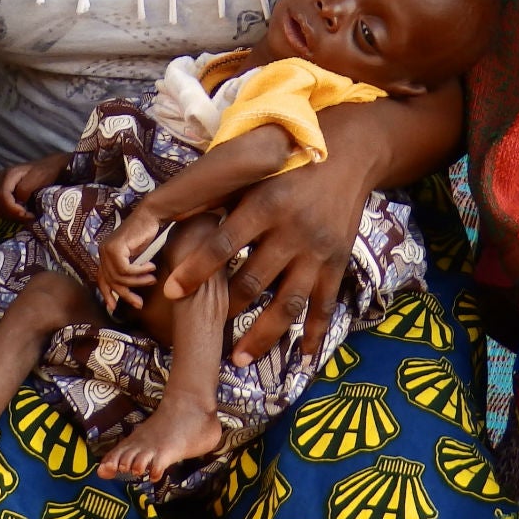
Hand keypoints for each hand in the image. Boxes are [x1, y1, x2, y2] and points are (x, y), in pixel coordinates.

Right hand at [0, 153, 71, 222]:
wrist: (50, 167)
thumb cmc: (46, 172)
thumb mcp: (37, 178)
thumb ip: (24, 190)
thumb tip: (17, 203)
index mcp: (8, 175)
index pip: (2, 196)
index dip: (13, 209)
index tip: (28, 215)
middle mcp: (0, 181)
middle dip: (13, 215)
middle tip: (29, 218)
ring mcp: (1, 188)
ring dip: (13, 216)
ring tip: (28, 217)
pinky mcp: (5, 194)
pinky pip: (3, 209)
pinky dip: (13, 215)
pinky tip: (24, 214)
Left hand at [97, 210, 163, 311]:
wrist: (150, 216)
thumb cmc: (144, 235)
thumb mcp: (134, 258)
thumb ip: (127, 271)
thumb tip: (126, 292)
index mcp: (104, 255)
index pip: (102, 280)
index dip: (107, 294)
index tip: (114, 307)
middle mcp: (103, 252)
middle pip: (111, 282)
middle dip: (126, 295)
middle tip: (139, 303)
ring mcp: (107, 249)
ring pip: (119, 278)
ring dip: (138, 282)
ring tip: (152, 279)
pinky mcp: (116, 248)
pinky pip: (126, 270)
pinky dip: (140, 272)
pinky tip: (151, 267)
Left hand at [163, 139, 372, 365]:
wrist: (347, 157)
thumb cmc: (288, 165)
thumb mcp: (254, 174)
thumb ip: (221, 199)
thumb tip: (174, 218)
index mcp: (265, 205)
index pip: (222, 244)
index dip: (195, 270)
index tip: (171, 291)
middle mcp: (291, 231)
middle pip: (253, 281)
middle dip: (225, 310)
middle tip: (204, 332)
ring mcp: (317, 252)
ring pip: (287, 304)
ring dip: (262, 336)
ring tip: (239, 360)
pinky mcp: (337, 264)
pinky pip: (323, 306)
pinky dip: (313, 334)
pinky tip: (300, 357)